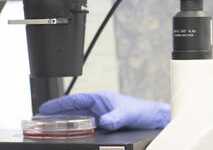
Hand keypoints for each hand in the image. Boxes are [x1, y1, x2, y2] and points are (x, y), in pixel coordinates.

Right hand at [39, 91, 170, 130]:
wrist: (153, 119)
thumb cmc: (142, 111)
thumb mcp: (128, 113)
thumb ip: (116, 117)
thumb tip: (105, 122)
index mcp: (102, 98)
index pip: (76, 100)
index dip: (60, 103)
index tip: (45, 107)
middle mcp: (99, 105)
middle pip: (73, 109)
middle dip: (56, 113)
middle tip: (39, 119)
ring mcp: (101, 114)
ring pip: (77, 118)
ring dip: (64, 121)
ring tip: (48, 126)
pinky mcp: (104, 123)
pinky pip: (85, 126)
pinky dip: (75, 129)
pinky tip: (68, 134)